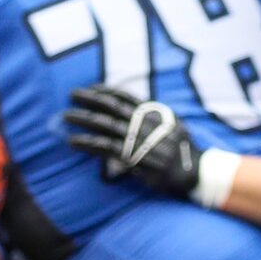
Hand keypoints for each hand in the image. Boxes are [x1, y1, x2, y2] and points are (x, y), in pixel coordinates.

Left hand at [65, 85, 199, 196]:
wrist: (194, 172)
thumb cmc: (183, 150)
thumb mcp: (173, 126)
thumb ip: (154, 117)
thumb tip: (133, 113)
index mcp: (154, 112)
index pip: (125, 96)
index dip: (105, 90)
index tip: (90, 88)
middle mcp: (145, 122)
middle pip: (111, 106)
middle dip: (89, 99)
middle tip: (71, 95)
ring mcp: (140, 139)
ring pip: (105, 124)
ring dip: (83, 119)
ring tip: (66, 116)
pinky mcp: (134, 157)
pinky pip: (105, 147)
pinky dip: (87, 143)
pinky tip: (73, 141)